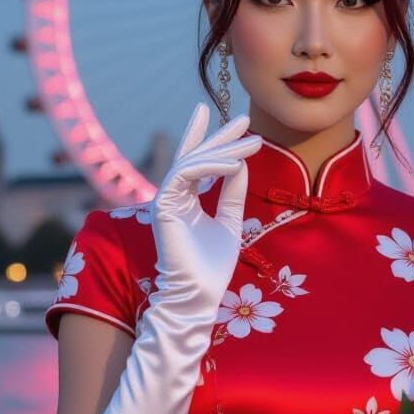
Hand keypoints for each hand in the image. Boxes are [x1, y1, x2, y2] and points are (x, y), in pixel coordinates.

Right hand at [150, 102, 261, 315]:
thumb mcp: (230, 222)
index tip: (239, 123)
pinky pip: (185, 175)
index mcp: (187, 198)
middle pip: (195, 155)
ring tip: (250, 144)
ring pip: (192, 162)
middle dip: (220, 135)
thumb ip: (232, 194)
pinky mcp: (163, 206)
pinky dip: (210, 167)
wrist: (199, 293)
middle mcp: (175, 195)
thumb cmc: (212, 265)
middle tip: (244, 119)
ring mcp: (167, 199)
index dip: (213, 138)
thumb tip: (240, 164)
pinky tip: (234, 165)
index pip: (199, 162)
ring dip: (222, 150)